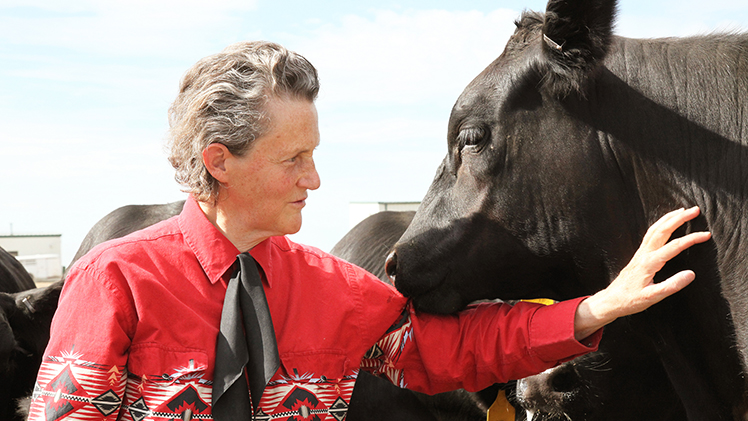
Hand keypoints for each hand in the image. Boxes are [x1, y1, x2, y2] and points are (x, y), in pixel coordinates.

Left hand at [574, 206, 710, 340]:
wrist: (612, 300)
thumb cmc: (631, 300)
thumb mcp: (653, 297)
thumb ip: (671, 285)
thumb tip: (691, 274)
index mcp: (649, 263)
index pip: (674, 246)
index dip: (691, 239)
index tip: (706, 235)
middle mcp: (644, 254)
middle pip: (662, 230)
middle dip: (680, 218)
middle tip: (695, 210)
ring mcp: (640, 253)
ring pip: (654, 229)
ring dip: (669, 218)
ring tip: (683, 211)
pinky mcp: (638, 255)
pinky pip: (650, 234)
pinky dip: (660, 225)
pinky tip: (665, 223)